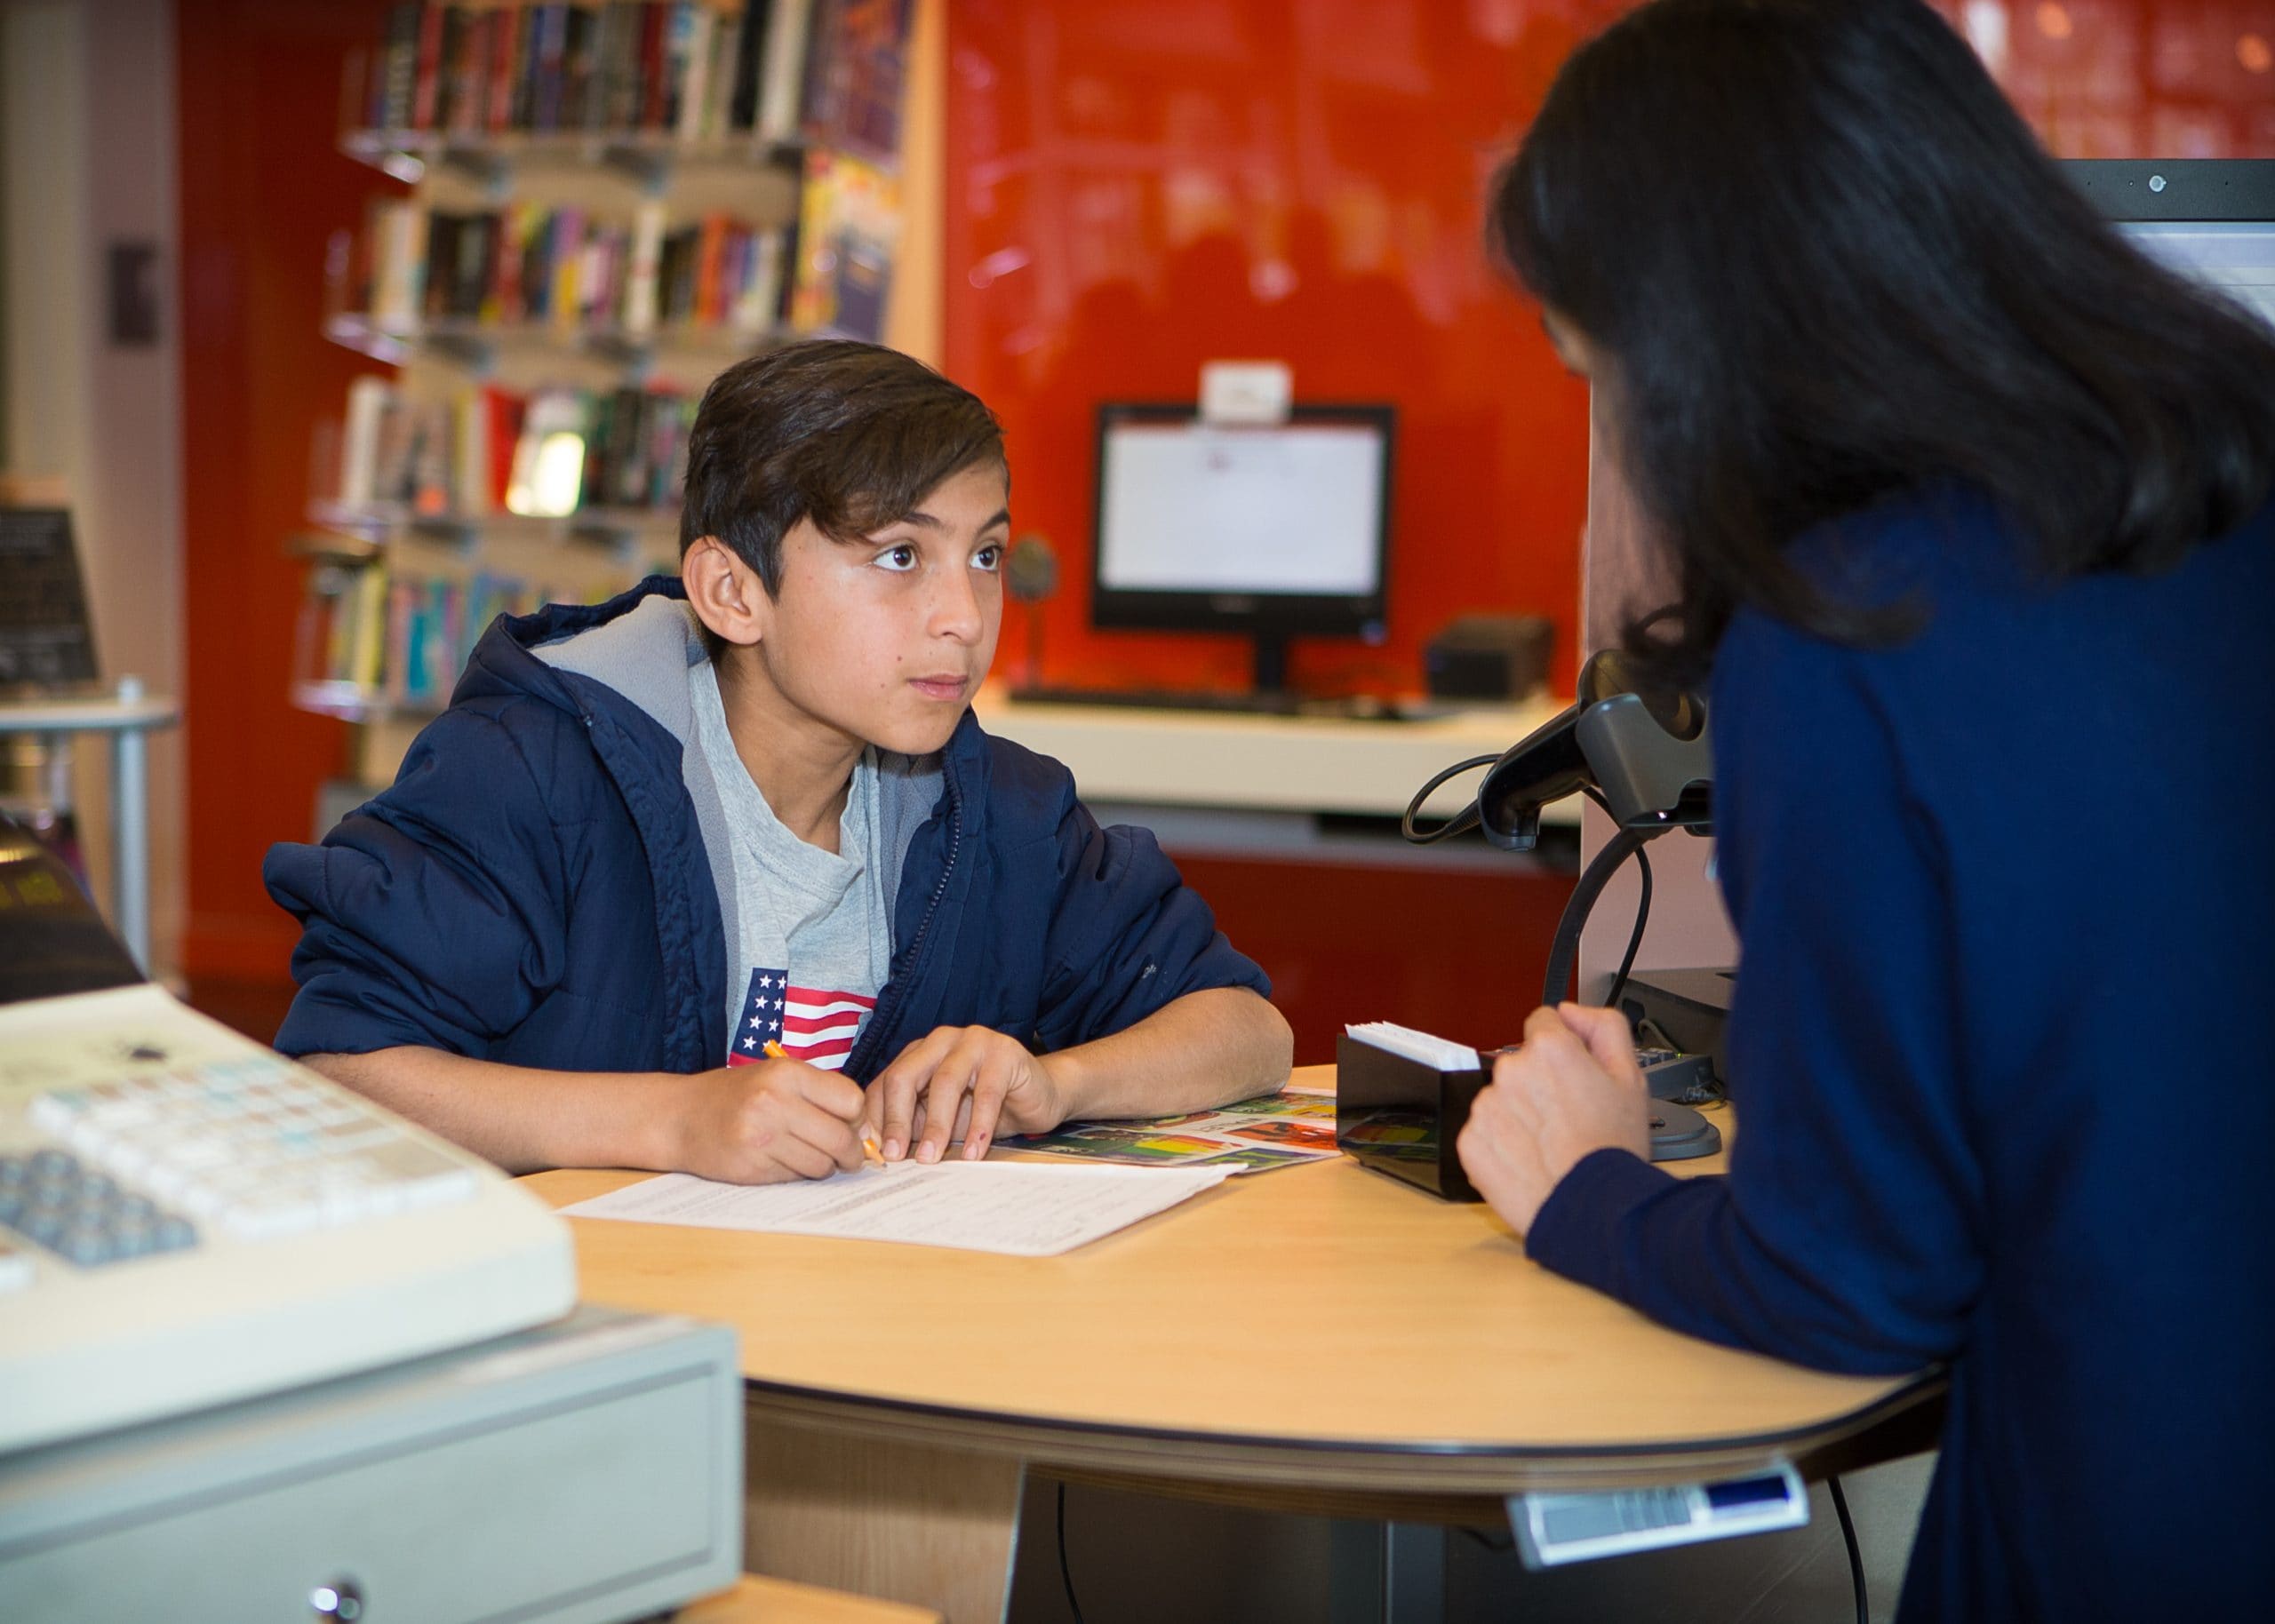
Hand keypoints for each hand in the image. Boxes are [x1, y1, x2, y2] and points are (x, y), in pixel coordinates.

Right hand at [667, 1060, 867, 1183]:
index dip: (857, 1118)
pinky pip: (795, 1178)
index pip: (851, 1101)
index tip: (852, 1125)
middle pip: (841, 1138)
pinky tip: (782, 1161)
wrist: (679, 1117)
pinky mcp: (751, 1166)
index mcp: (787, 1073)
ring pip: (821, 1165)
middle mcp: (774, 1102)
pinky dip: (797, 1174)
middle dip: (851, 1153)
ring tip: (809, 1156)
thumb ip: (819, 1095)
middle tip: (848, 1157)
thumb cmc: (735, 1095)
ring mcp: (761, 1137)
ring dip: (824, 1166)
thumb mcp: (776, 1077)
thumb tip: (866, 1130)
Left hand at [866, 1026, 1065, 1163]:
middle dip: (897, 1119)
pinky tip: (973, 1153)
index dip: (876, 1119)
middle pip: (906, 1075)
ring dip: (936, 1125)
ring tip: (931, 1159)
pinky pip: (987, 1092)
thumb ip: (912, 1125)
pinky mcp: (1005, 1053)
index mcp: (919, 1053)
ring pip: (945, 1082)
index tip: (874, 1153)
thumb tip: (877, 1150)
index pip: (885, 1083)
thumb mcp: (941, 1118)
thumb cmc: (985, 1107)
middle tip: (895, 1155)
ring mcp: (974, 1042)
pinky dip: (978, 1127)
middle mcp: (941, 1041)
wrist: (1039, 1096)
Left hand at [1456, 1003, 1650, 1233]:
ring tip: (1551, 1144)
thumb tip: (1571, 1011)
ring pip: (1501, 1098)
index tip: (1570, 1073)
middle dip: (1539, 1083)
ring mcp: (1486, 1106)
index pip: (1543, 1023)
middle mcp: (1510, 1070)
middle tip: (1568, 1117)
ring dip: (1519, 1114)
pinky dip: (1501, 1144)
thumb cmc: (1612, 1148)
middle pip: (1521, 1064)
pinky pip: (1484, 1132)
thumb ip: (1604, 1026)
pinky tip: (1530, 1159)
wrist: (1591, 1208)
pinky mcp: (1470, 1140)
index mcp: (1549, 1049)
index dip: (1562, 1048)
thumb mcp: (1631, 1076)